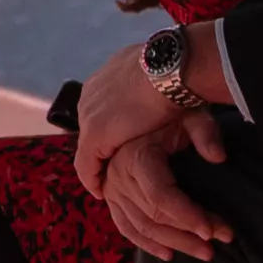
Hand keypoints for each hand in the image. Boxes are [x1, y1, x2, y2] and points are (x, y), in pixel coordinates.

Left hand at [70, 43, 177, 175]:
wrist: (168, 71)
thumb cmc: (176, 74)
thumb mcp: (167, 83)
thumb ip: (163, 94)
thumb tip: (174, 102)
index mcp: (108, 76)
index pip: (103, 108)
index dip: (112, 128)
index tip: (121, 141)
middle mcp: (92, 93)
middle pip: (93, 126)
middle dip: (103, 146)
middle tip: (115, 167)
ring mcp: (89, 113)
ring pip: (88, 146)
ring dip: (98, 163)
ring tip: (108, 183)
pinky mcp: (93, 135)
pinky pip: (86, 164)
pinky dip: (92, 179)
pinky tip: (101, 191)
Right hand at [92, 112, 231, 258]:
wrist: (146, 99)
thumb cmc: (170, 109)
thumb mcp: (191, 115)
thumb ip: (205, 132)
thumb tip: (218, 157)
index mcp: (136, 156)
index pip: (161, 197)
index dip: (188, 216)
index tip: (213, 230)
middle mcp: (118, 175)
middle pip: (153, 217)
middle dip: (188, 235)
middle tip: (219, 244)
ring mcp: (112, 188)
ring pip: (141, 227)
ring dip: (174, 243)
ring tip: (205, 252)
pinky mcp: (113, 196)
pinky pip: (125, 226)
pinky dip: (147, 243)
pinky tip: (170, 253)